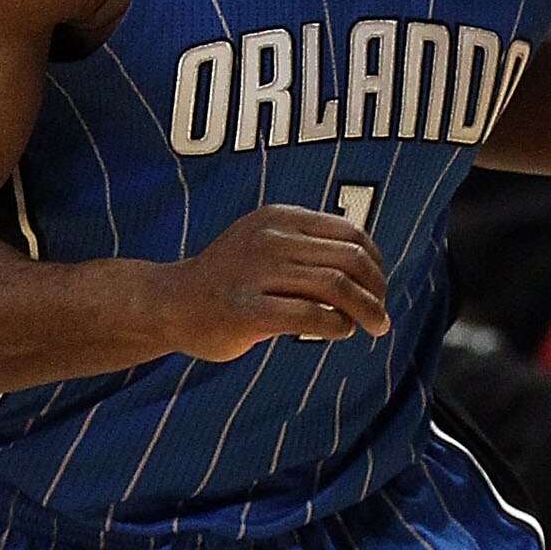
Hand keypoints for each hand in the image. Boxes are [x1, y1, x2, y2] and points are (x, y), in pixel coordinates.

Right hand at [164, 205, 391, 361]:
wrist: (168, 303)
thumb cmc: (227, 281)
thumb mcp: (265, 245)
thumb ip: (306, 248)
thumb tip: (367, 268)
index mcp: (279, 218)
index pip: (349, 231)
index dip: (375, 262)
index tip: (378, 287)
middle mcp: (269, 238)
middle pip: (349, 259)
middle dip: (376, 290)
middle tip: (381, 315)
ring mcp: (255, 273)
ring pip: (335, 286)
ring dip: (365, 310)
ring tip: (374, 327)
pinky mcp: (246, 310)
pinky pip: (310, 315)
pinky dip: (336, 325)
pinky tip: (339, 332)